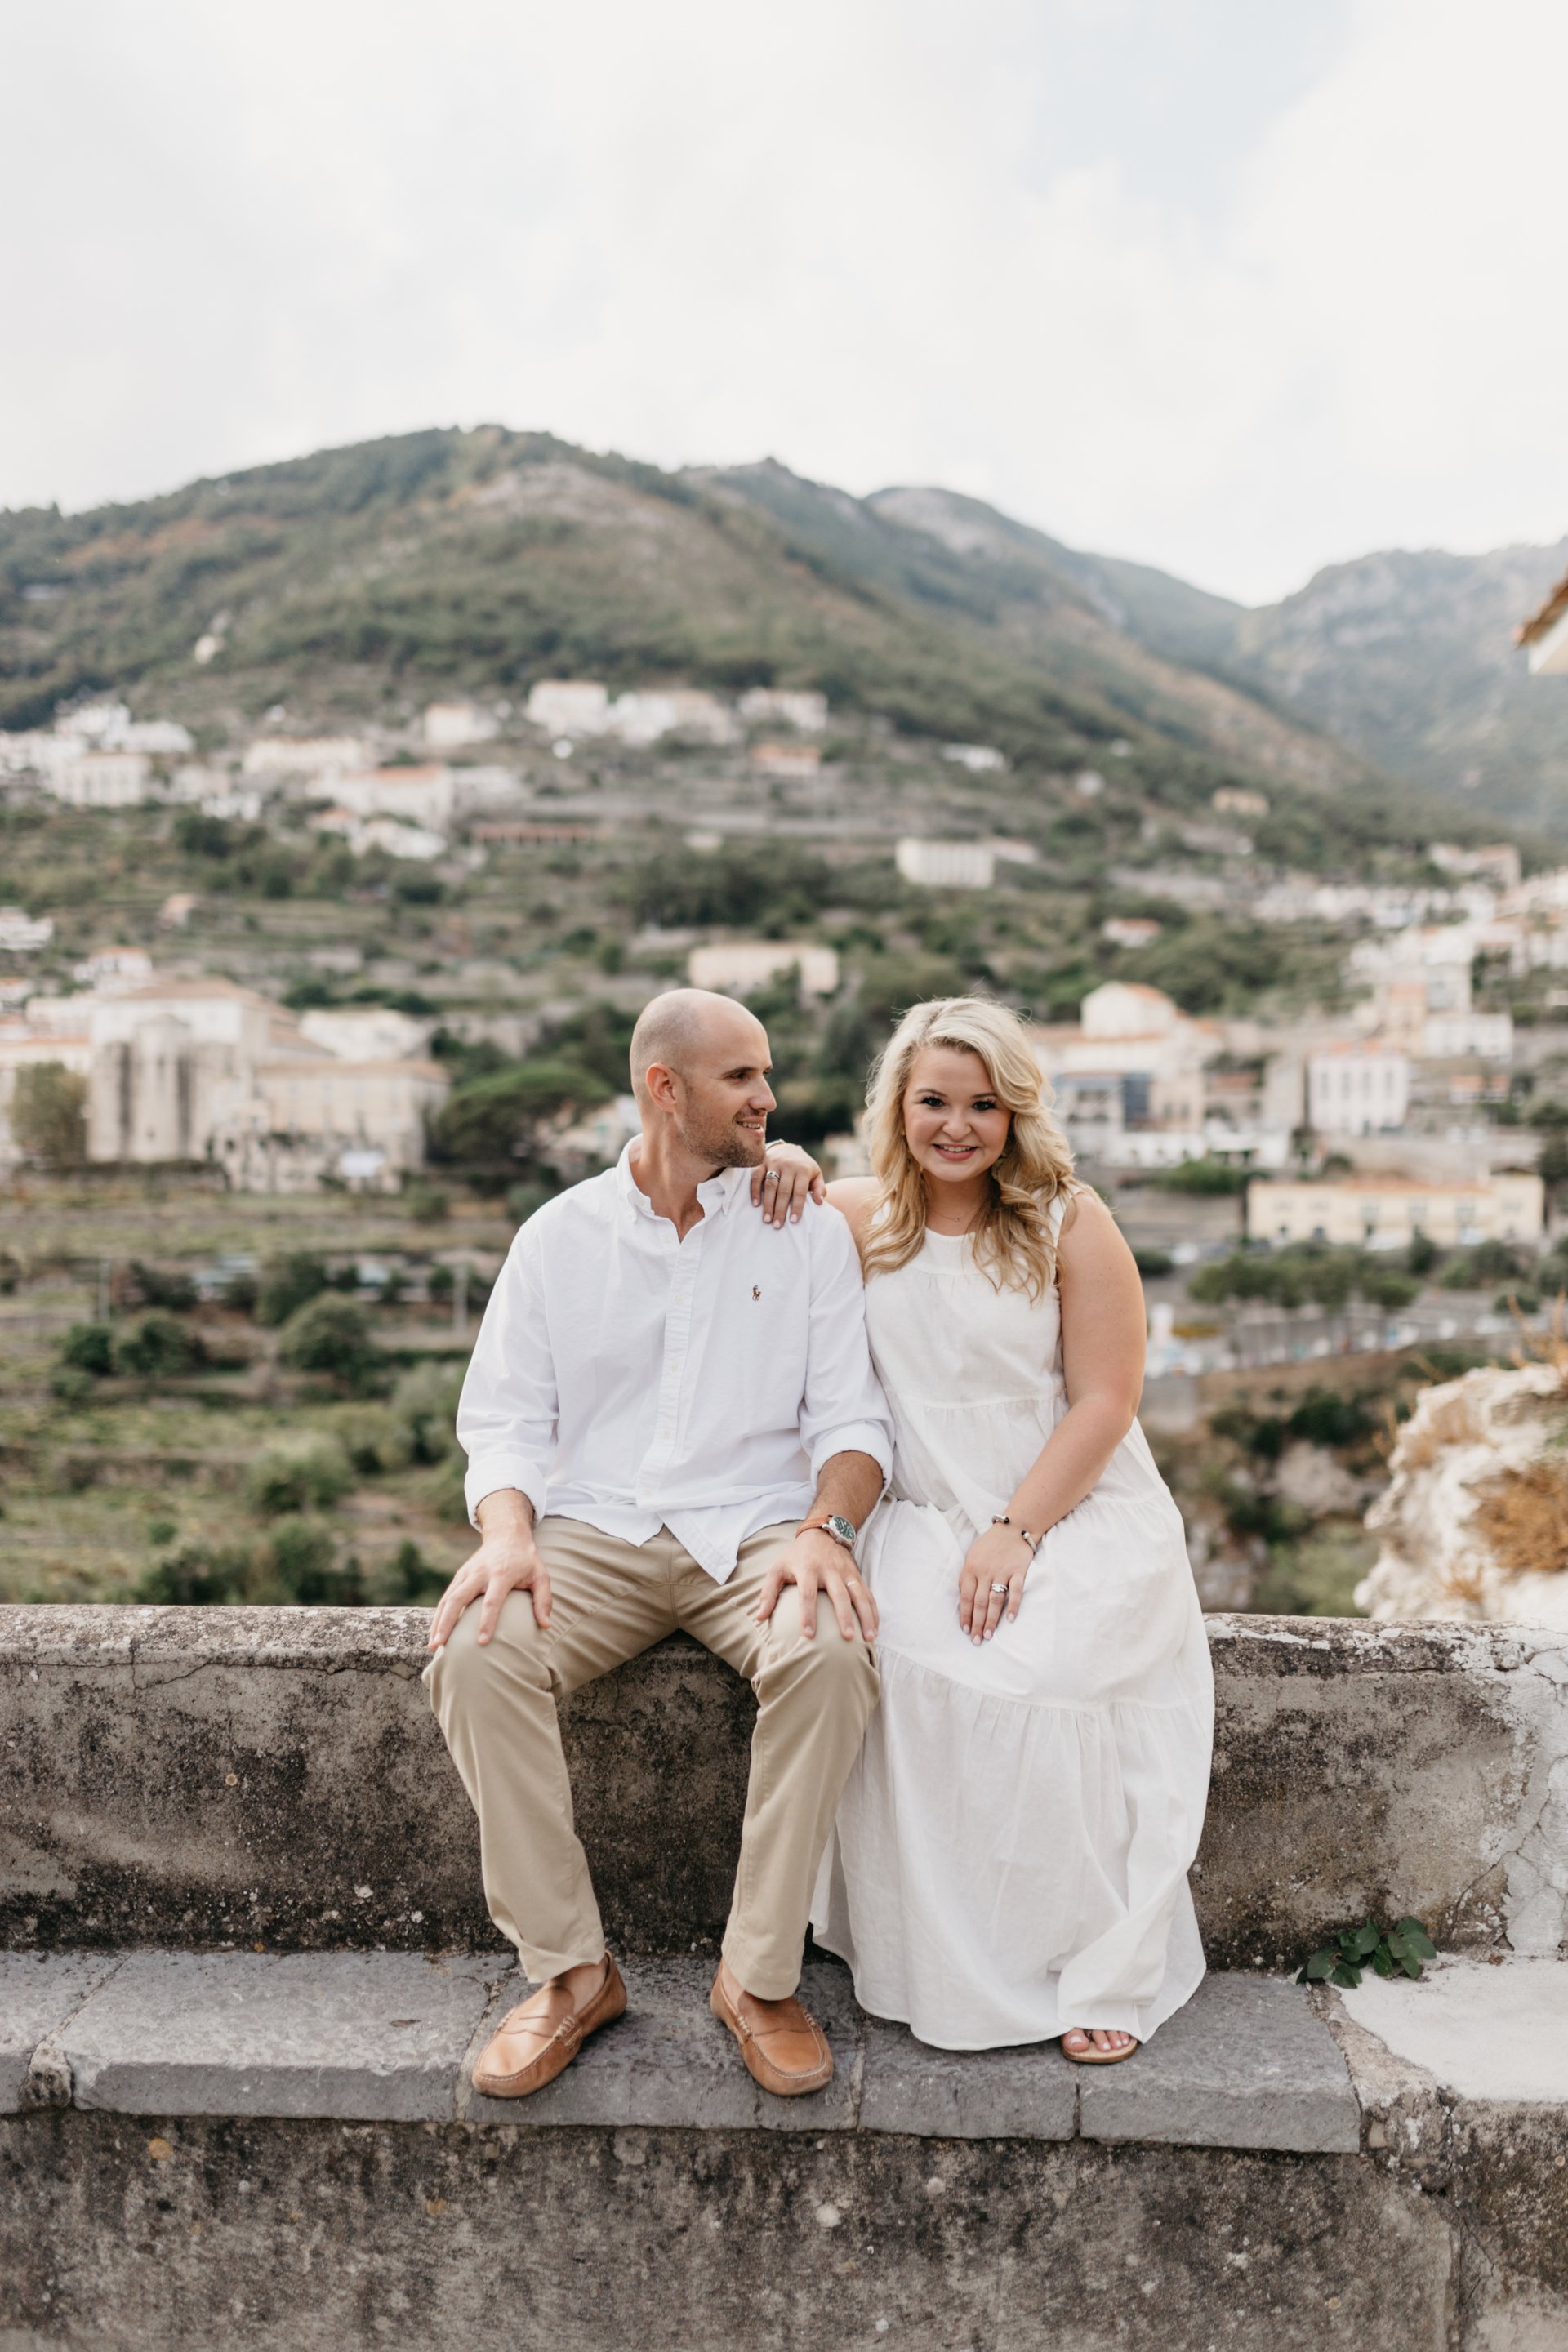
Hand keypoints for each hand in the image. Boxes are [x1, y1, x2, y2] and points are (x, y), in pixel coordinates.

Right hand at [428, 1527, 550, 1650]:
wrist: (507, 1535)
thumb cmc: (526, 1561)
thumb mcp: (541, 1575)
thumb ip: (543, 1600)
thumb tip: (546, 1626)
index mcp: (501, 1574)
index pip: (492, 1601)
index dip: (487, 1621)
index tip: (481, 1642)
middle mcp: (480, 1573)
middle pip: (459, 1598)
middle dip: (448, 1622)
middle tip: (440, 1645)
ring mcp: (467, 1573)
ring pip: (448, 1598)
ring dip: (438, 1621)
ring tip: (433, 1645)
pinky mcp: (460, 1575)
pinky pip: (446, 1596)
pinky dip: (439, 1614)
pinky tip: (435, 1632)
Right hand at [749, 1141, 825, 1226]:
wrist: (788, 1148)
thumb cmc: (803, 1167)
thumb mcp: (816, 1174)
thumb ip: (820, 1188)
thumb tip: (820, 1202)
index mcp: (803, 1170)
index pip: (800, 1191)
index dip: (797, 1206)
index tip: (794, 1221)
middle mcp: (788, 1166)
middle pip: (784, 1190)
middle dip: (780, 1209)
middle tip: (777, 1225)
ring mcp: (774, 1163)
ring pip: (770, 1185)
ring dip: (768, 1203)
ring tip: (767, 1219)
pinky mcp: (761, 1162)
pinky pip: (756, 1176)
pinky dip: (755, 1190)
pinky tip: (755, 1204)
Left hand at [755, 1527, 877, 1643]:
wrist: (822, 1532)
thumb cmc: (797, 1556)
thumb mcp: (778, 1568)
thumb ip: (768, 1592)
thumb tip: (759, 1617)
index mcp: (808, 1569)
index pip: (807, 1594)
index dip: (808, 1614)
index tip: (809, 1634)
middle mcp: (830, 1570)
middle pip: (839, 1595)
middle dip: (844, 1616)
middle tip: (846, 1637)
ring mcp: (846, 1572)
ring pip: (859, 1595)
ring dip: (866, 1616)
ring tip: (869, 1638)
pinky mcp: (857, 1575)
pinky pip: (868, 1595)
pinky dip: (873, 1612)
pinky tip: (875, 1629)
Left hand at [958, 1522, 1033, 1644]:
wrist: (1013, 1529)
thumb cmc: (990, 1545)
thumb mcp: (972, 1556)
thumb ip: (968, 1576)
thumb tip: (963, 1599)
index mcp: (971, 1568)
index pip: (965, 1597)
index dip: (965, 1615)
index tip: (966, 1630)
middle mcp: (985, 1572)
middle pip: (979, 1602)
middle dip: (977, 1623)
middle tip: (976, 1640)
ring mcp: (1002, 1571)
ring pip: (995, 1600)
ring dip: (992, 1619)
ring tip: (989, 1635)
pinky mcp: (1018, 1571)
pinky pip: (1015, 1591)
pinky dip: (1013, 1605)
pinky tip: (1010, 1619)